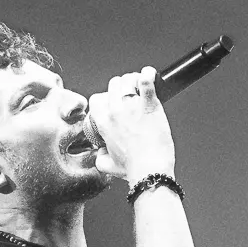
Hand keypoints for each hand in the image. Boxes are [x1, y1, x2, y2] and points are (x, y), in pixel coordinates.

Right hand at [90, 66, 175, 183]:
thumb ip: (99, 158)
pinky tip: (150, 75)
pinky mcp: (149, 106)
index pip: (97, 98)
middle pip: (113, 84)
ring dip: (134, 80)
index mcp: (103, 123)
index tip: (114, 102)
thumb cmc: (133, 169)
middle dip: (122, 86)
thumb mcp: (107, 166)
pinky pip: (146, 82)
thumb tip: (100, 154)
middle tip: (131, 93)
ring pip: (128, 80)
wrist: (150, 171)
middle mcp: (114, 111)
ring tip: (141, 86)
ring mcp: (131, 107)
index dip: (106, 98)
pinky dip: (148, 75)